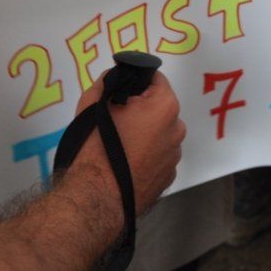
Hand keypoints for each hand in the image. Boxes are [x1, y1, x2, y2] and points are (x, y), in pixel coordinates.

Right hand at [71, 71, 184, 215]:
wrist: (97, 194)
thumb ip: (110, 79)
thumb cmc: (96, 144)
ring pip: (159, 133)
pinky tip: (126, 162)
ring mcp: (175, 156)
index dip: (136, 82)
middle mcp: (177, 129)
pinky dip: (147, 156)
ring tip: (120, 145)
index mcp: (165, 105)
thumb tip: (119, 76)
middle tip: (116, 121)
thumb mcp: (94, 100)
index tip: (121, 93)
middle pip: (159, 108)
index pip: (156, 79)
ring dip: (145, 134)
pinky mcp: (168, 177)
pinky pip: (158, 156)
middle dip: (141, 110)